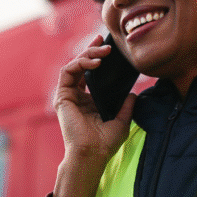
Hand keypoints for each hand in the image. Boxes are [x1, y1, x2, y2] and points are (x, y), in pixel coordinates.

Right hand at [50, 34, 135, 196]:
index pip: (90, 73)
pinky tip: (95, 63)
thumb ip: (126, 106)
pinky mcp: (62, 96)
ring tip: (103, 52)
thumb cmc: (105, 143)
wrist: (92, 154)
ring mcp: (68, 96)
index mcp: (88, 101)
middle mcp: (77, 96)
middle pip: (81, 66)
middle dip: (92, 50)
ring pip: (73, 65)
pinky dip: (80, 63)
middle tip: (105, 42)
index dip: (97, 58)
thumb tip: (133, 93)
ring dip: (87, 54)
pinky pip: (67, 72)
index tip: (109, 47)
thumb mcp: (122, 120)